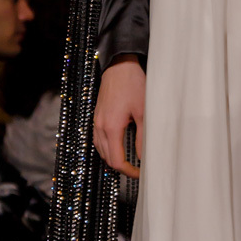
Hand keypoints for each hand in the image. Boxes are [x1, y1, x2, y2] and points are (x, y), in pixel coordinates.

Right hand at [94, 59, 144, 176]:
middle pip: (107, 158)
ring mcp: (96, 122)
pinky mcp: (97, 117)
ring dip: (113, 158)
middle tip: (138, 169)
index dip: (129, 171)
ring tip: (130, 160)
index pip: (116, 161)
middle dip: (122, 167)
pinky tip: (118, 146)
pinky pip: (98, 140)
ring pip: (101, 150)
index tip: (141, 174)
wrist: (119, 66)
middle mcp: (100, 127)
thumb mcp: (143, 112)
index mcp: (111, 128)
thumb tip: (144, 157)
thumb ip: (143, 137)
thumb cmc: (133, 85)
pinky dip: (107, 148)